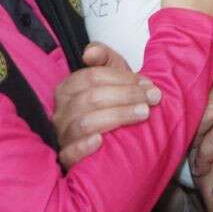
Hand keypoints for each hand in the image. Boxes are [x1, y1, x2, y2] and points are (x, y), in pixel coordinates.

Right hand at [52, 43, 160, 168]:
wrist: (110, 138)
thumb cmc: (111, 103)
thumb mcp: (110, 76)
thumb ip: (104, 57)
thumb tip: (89, 53)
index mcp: (67, 89)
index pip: (92, 77)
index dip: (123, 78)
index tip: (147, 84)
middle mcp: (61, 111)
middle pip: (92, 98)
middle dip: (126, 96)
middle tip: (152, 98)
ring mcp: (62, 135)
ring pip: (85, 123)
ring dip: (117, 116)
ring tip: (143, 114)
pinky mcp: (66, 158)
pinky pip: (69, 153)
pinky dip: (84, 146)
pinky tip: (101, 141)